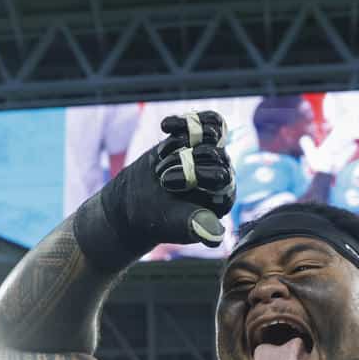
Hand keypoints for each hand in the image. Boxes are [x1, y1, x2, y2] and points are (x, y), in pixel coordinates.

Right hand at [72, 112, 236, 268]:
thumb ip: (196, 225)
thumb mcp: (173, 222)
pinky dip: (184, 121)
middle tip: (160, 177)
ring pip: (206, 135)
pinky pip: (204, 121)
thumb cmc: (155, 217)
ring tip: (160, 162)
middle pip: (212, 153)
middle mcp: (223, 176)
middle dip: (180, 161)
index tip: (165, 183)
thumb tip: (215, 238)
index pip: (218, 175)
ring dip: (177, 145)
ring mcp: (212, 157)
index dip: (189, 174)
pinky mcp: (199, 141)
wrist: (134, 202)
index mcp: (224, 199)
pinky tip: (166, 126)